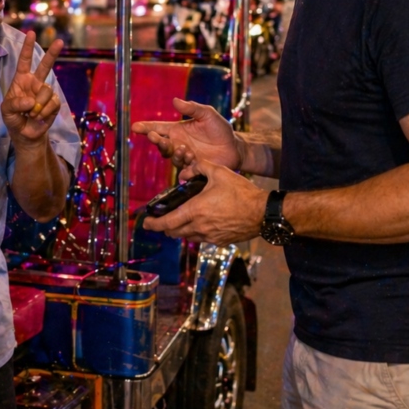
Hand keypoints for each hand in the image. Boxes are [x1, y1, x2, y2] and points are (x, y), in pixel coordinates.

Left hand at [1, 31, 63, 144]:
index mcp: (21, 80)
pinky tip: (38, 117)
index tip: (31, 33)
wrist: (25, 134)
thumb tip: (31, 101)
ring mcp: (45, 92)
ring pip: (46, 90)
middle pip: (45, 66)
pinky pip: (53, 103)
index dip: (27, 48)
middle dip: (52, 53)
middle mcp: (35, 83)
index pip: (24, 61)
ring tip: (31, 113)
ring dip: (37, 105)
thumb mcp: (6, 111)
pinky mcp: (54, 103)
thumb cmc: (13, 118)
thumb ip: (15, 104)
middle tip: (59, 41)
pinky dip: (44, 112)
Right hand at [132, 98, 241, 171]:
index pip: (158, 127)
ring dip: (175, 153)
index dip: (145, 127)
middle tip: (157, 137)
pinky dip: (185, 168)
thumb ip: (192, 108)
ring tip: (185, 149)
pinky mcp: (193, 168)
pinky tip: (192, 161)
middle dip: (156, 141)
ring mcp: (185, 157)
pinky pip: (184, 171)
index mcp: (178, 130)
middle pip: (161, 144)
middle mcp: (178, 143)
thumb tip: (175, 101)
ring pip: (171, 157)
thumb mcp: (207, 114)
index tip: (135, 127)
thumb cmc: (220, 129)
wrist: (234, 147)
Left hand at [142, 157, 266, 244]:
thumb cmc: (242, 192)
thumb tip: (187, 170)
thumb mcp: (219, 172)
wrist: (263, 213)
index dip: (153, 224)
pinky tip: (200, 224)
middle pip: (174, 232)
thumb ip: (200, 166)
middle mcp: (200, 227)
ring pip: (187, 237)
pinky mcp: (221, 241)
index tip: (145, 224)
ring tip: (179, 221)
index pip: (167, 222)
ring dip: (180, 230)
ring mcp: (211, 236)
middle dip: (164, 227)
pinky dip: (196, 233)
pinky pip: (202, 239)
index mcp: (195, 211)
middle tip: (160, 221)